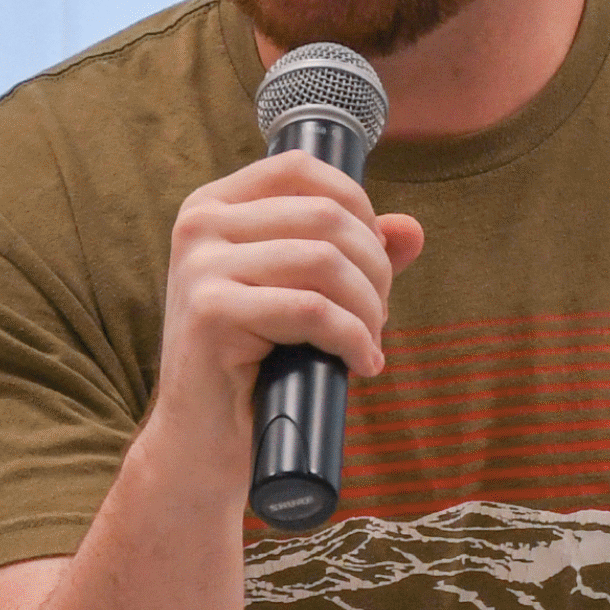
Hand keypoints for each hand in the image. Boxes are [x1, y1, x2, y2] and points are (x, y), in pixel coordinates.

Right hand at [152, 151, 424, 469]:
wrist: (202, 439)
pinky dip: (353, 338)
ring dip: (368, 308)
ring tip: (369, 343)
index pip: (301, 169)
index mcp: (213, 207)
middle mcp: (199, 226)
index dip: (357, 205)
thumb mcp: (302, 295)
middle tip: (377, 317)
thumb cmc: (253, 364)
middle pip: (325, 217)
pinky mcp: (210, 312)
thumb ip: (350, 256)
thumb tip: (410, 229)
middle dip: (374, 268)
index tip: (373, 259)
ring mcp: (200, 266)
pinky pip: (311, 311)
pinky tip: (361, 363)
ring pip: (324, 261)